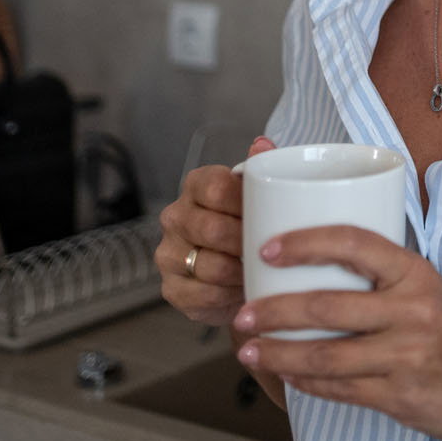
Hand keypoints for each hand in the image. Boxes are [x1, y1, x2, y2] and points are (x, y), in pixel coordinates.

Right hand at [155, 135, 274, 327]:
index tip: (271, 216)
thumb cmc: (249, 226)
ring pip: (211, 265)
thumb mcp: (259, 196)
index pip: (217, 189)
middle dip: (248, 243)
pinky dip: (231, 296)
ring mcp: (168, 254)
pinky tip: (246, 290)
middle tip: (273, 250)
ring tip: (264, 272)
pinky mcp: (172, 289)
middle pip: (213, 229)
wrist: (237, 271)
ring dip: (243, 272)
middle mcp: (175, 217)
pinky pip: (204, 295)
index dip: (247, 205)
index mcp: (196, 185)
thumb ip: (262, 168)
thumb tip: (262, 145)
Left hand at [231, 226, 441, 440]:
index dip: (304, 243)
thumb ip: (383, 277)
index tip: (268, 249)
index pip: (351, 243)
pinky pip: (338, 388)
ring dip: (277, 354)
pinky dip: (305, 381)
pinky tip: (286, 374)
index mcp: (414, 273)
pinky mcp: (400, 396)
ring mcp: (405, 357)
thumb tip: (318, 262)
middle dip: (272, 311)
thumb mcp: (430, 289)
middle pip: (324, 306)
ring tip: (248, 349)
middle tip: (241, 313)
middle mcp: (410, 311)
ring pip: (323, 355)